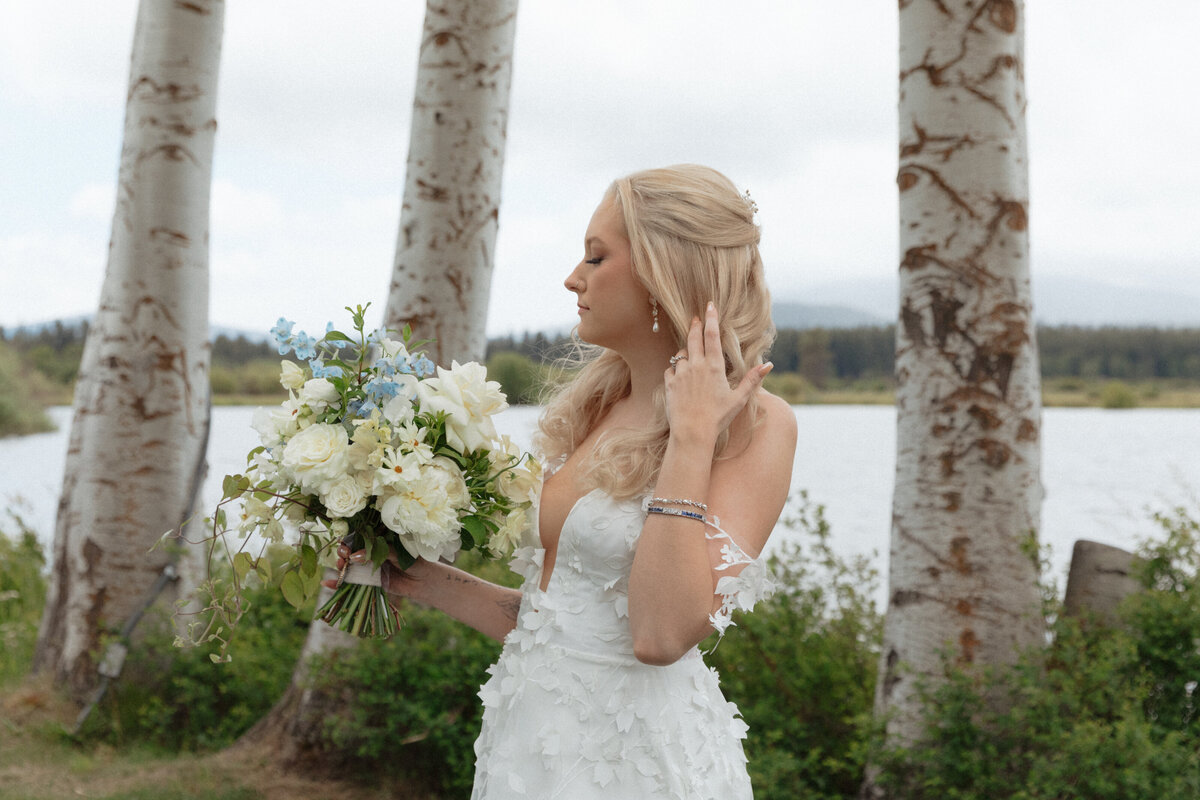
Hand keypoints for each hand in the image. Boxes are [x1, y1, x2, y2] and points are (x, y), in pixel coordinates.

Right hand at [321, 543, 427, 599]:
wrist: (424, 581)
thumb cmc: (414, 561)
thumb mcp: (396, 552)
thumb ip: (376, 553)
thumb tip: (354, 557)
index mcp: (377, 543)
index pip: (358, 539)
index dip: (348, 542)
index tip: (345, 546)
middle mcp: (370, 555)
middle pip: (350, 553)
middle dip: (342, 555)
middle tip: (342, 558)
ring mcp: (368, 569)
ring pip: (349, 568)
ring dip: (340, 568)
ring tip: (340, 568)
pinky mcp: (368, 584)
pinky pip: (352, 583)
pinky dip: (339, 585)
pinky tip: (328, 584)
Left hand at [663, 302, 772, 443]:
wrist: (692, 433)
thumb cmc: (718, 417)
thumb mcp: (739, 399)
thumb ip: (752, 380)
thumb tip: (768, 364)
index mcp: (713, 367)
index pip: (712, 336)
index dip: (711, 319)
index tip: (710, 305)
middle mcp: (695, 366)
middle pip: (693, 338)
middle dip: (695, 326)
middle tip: (696, 318)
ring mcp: (680, 374)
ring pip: (680, 354)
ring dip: (685, 350)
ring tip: (690, 352)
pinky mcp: (669, 385)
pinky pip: (670, 370)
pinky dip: (675, 369)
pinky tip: (680, 374)